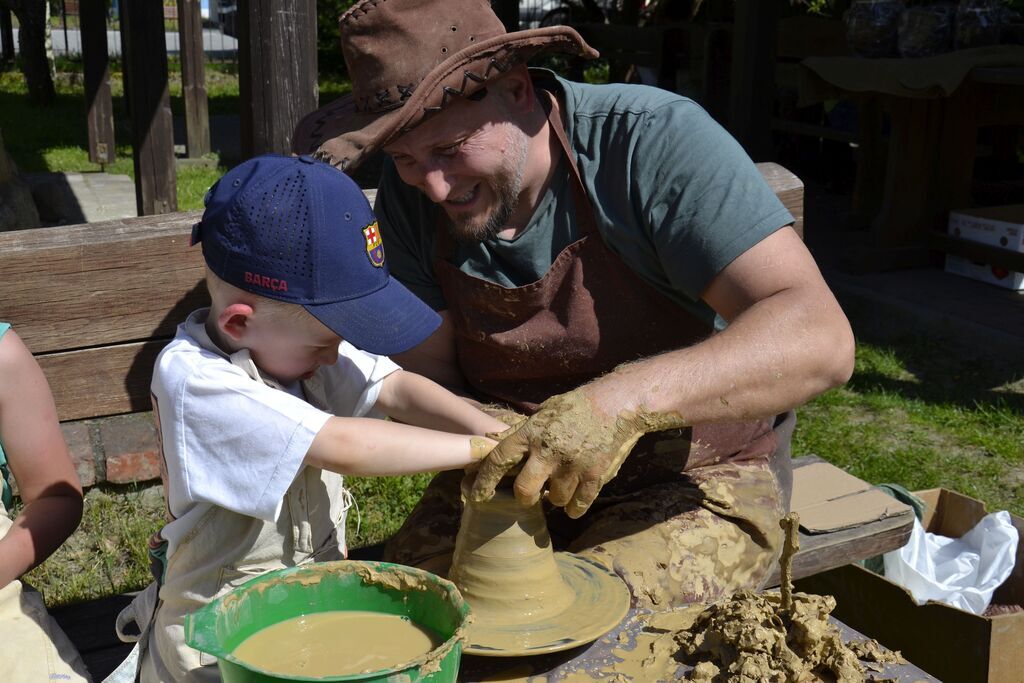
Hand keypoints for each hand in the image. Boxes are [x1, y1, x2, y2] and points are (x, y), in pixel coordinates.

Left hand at [468, 387, 682, 518]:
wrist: (617, 403)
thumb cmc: (577, 407)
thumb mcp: (545, 413)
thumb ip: (525, 434)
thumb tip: (499, 451)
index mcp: (532, 432)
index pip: (499, 459)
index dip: (485, 481)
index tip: (476, 496)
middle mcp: (549, 450)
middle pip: (524, 490)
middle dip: (525, 498)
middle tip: (530, 496)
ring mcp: (572, 464)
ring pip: (554, 499)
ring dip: (556, 497)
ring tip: (563, 484)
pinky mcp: (595, 475)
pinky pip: (578, 505)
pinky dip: (575, 508)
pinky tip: (575, 503)